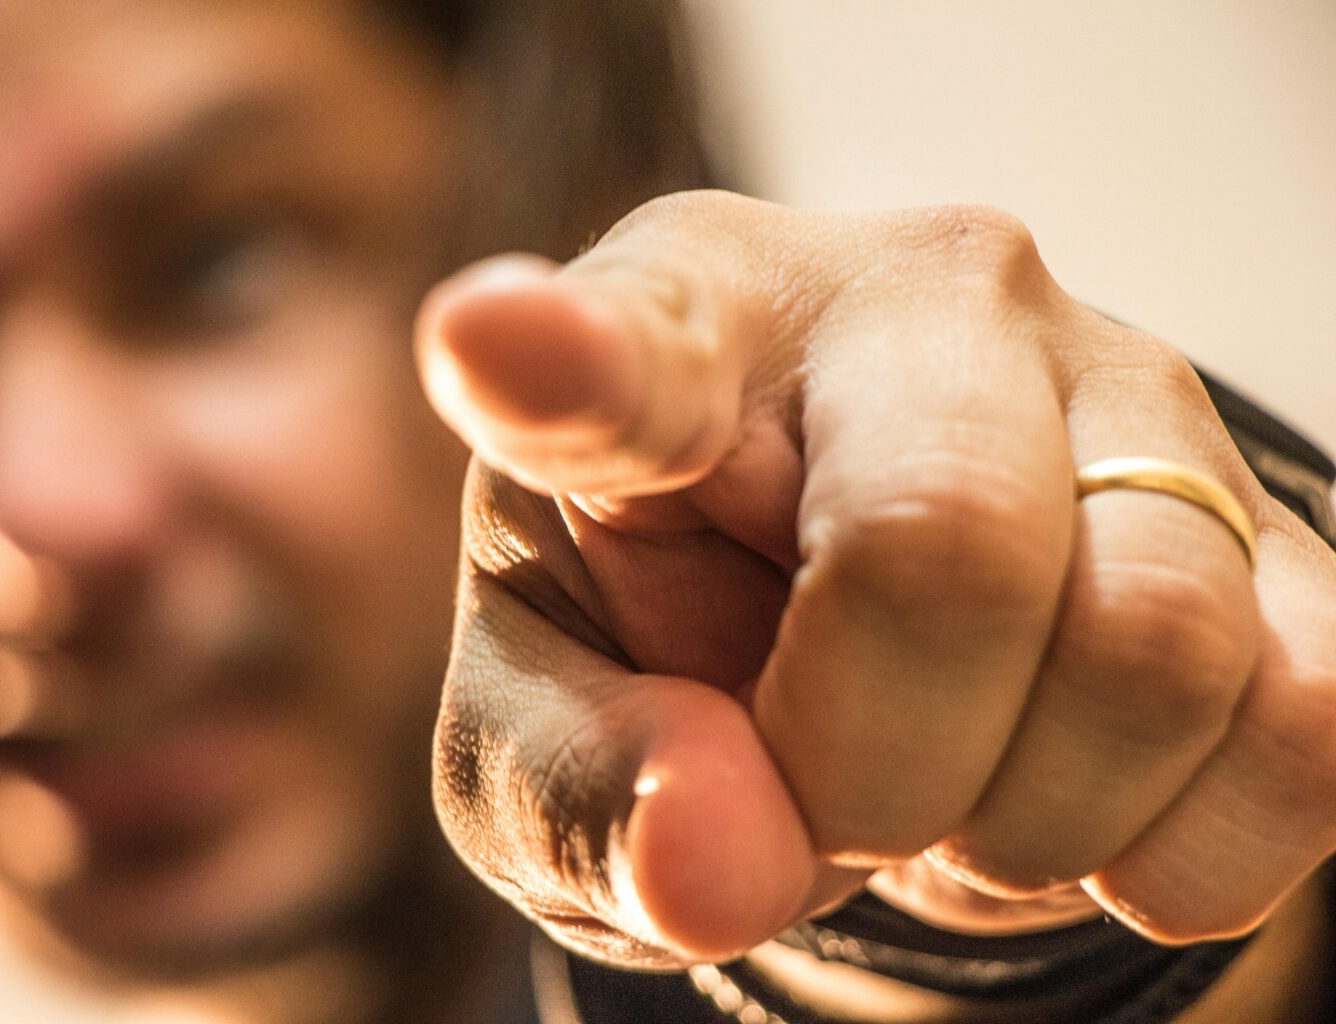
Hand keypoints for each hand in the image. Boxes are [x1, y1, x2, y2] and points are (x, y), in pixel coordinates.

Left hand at [413, 191, 1335, 966]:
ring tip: (948, 789)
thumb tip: (716, 867)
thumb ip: (582, 794)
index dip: (559, 359)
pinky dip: (1175, 848)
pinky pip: (1303, 726)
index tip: (490, 348)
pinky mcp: (1268, 505)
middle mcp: (910, 301)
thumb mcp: (549, 736)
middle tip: (830, 793)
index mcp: (675, 330)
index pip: (618, 347)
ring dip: (1021, 820)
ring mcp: (1120, 378)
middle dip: (872, 769)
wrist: (864, 634)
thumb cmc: (666, 653)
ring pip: (1152, 647)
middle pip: (940, 548)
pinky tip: (1076, 796)